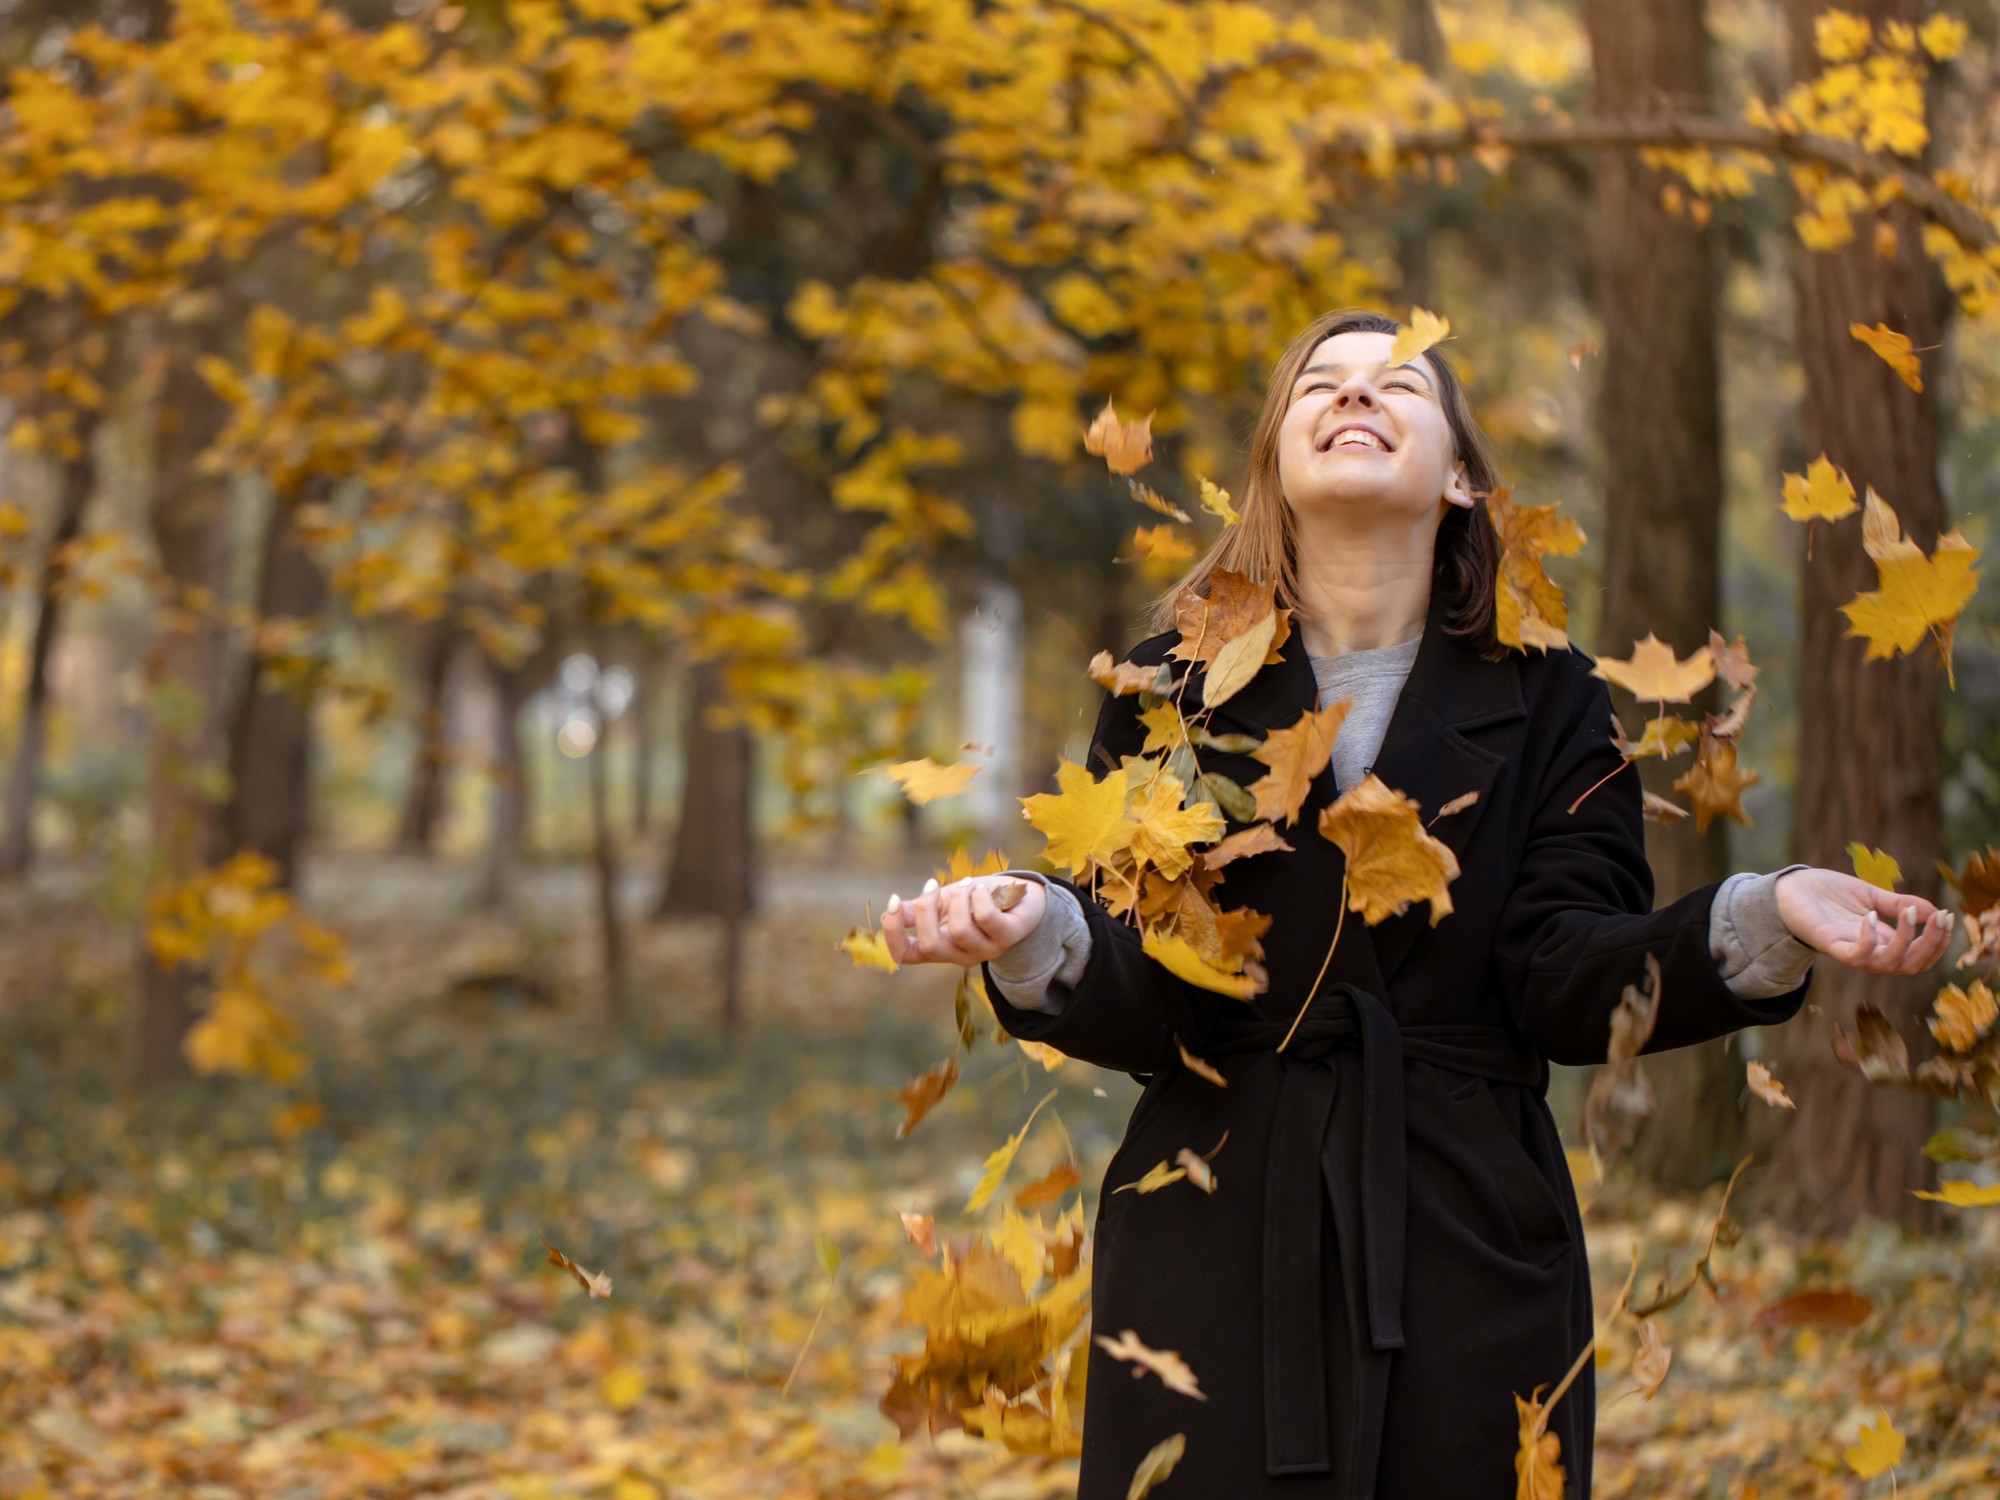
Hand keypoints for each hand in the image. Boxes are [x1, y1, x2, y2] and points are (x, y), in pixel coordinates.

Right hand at [881, 874, 1047, 968]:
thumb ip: (918, 910)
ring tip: (966, 885)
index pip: (905, 955)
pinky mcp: (1007, 937)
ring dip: (958, 899)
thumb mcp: (944, 902)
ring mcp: (985, 950)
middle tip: (932, 885)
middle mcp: (960, 955)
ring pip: (959, 931)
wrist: (1022, 897)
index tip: (892, 902)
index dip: (893, 933)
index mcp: (940, 947)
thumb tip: (889, 912)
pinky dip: (978, 898)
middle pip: (930, 945)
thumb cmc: (979, 901)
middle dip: (926, 909)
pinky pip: (986, 919)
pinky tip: (980, 890)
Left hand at [1774, 867, 1953, 974]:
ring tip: (1908, 912)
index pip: (1919, 955)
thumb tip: (1934, 911)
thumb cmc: (1829, 894)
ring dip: (1906, 940)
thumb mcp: (1871, 896)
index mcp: (1882, 941)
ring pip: (1888, 964)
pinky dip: (1869, 939)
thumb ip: (1899, 905)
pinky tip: (1872, 916)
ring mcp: (1850, 949)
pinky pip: (1855, 956)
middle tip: (1937, 918)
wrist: (1791, 888)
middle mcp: (1869, 950)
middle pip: (1911, 966)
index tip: (1948, 916)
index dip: (1937, 941)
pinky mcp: (1829, 945)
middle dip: (1931, 944)